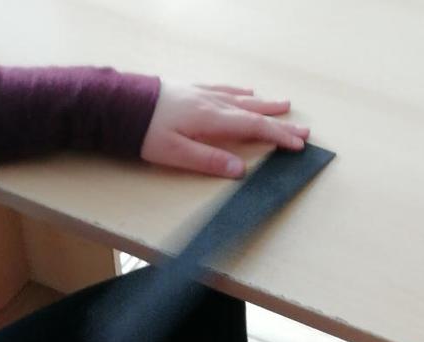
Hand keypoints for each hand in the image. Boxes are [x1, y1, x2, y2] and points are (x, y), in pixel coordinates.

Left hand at [141, 82, 309, 177]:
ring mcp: (202, 94)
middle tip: (304, 129)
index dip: (278, 136)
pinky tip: (246, 91)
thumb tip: (240, 170)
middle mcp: (212, 104)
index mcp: (211, 120)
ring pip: (241, 99)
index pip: (254, 128)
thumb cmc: (144, 132)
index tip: (299, 145)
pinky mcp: (190, 90)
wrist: (119, 104)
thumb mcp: (175, 154)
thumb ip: (209, 160)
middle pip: (253, 112)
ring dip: (264, 104)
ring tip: (284, 105)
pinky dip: (239, 92)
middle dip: (280, 122)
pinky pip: (223, 89)